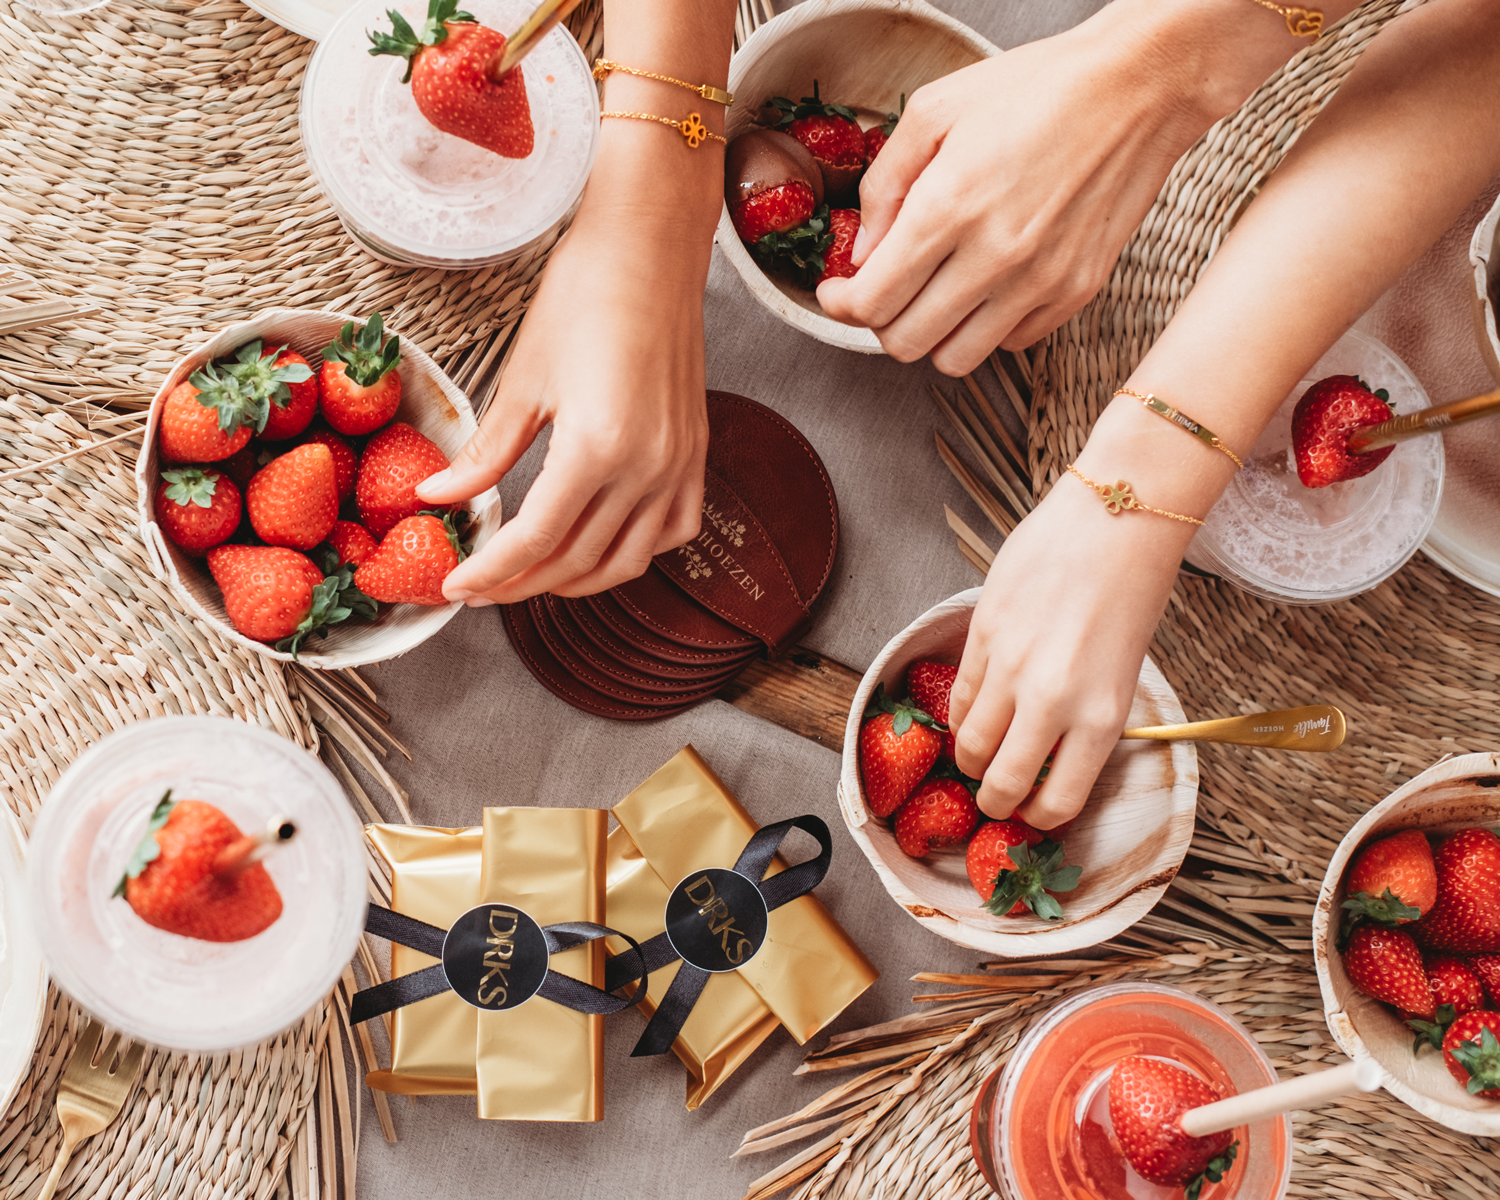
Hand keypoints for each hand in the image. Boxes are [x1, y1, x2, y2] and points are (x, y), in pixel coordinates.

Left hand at [418, 157, 713, 603]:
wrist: (650, 248)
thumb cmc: (586, 294)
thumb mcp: (523, 378)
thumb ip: (485, 451)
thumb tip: (437, 498)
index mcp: (598, 446)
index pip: (536, 539)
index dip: (491, 573)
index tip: (457, 589)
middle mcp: (647, 466)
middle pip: (577, 560)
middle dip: (521, 583)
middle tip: (481, 588)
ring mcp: (678, 465)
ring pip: (626, 559)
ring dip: (574, 579)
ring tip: (530, 575)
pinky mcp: (695, 455)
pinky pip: (671, 531)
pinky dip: (633, 551)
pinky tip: (599, 543)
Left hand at [815, 0, 1280, 374]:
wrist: (1138, 88)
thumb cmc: (1036, 88)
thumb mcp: (935, 110)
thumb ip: (884, 184)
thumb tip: (861, 252)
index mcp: (949, 207)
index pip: (870, 302)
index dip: (839, 304)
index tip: (838, 291)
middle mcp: (994, 257)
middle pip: (905, 342)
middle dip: (880, 322)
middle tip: (883, 290)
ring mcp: (1040, 282)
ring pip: (954, 360)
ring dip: (932, 335)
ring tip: (933, 294)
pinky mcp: (1076, 293)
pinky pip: (1008, 346)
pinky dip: (984, 328)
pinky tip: (984, 286)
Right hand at [946, 475, 1189, 827]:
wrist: (1117, 520)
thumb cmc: (1132, 593)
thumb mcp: (1122, 673)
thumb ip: (1084, 718)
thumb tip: (1047, 755)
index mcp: (1102, 717)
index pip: (1057, 801)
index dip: (1039, 816)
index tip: (1033, 810)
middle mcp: (1053, 700)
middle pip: (1002, 781)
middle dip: (994, 799)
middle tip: (994, 795)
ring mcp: (1011, 667)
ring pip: (969, 742)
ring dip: (970, 758)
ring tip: (978, 754)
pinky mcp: (982, 633)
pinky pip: (960, 694)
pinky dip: (962, 713)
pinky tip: (973, 712)